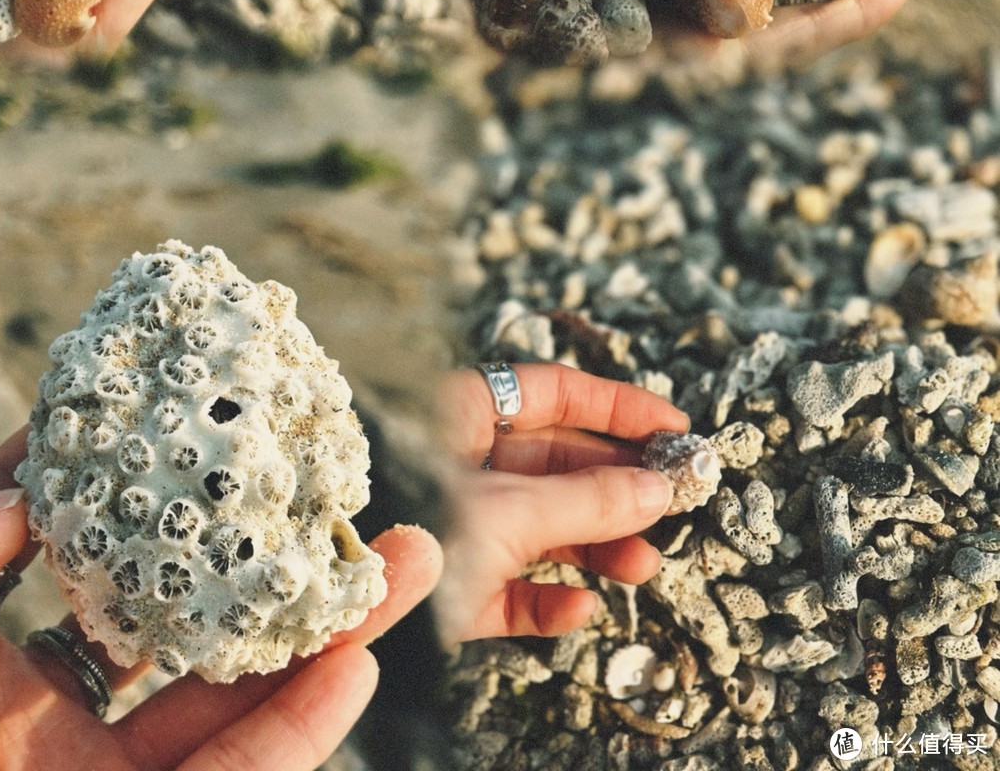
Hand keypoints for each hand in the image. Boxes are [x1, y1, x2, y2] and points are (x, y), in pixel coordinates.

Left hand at [0, 428, 441, 770]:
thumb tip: (29, 487)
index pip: (95, 568)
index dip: (162, 499)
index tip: (224, 431)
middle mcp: (49, 724)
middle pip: (193, 635)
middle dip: (278, 569)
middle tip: (353, 501)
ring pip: (231, 712)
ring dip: (322, 642)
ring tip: (399, 563)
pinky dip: (293, 734)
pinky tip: (352, 663)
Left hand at [434, 363, 687, 642]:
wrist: (336, 617)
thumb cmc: (407, 534)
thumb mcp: (510, 512)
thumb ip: (589, 500)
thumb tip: (657, 487)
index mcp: (459, 414)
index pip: (553, 393)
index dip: (618, 409)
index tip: (673, 429)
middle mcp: (459, 461)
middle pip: (555, 463)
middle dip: (616, 488)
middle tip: (674, 503)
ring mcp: (456, 522)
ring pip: (541, 525)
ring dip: (596, 545)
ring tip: (643, 564)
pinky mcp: (449, 584)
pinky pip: (509, 585)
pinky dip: (546, 599)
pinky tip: (581, 608)